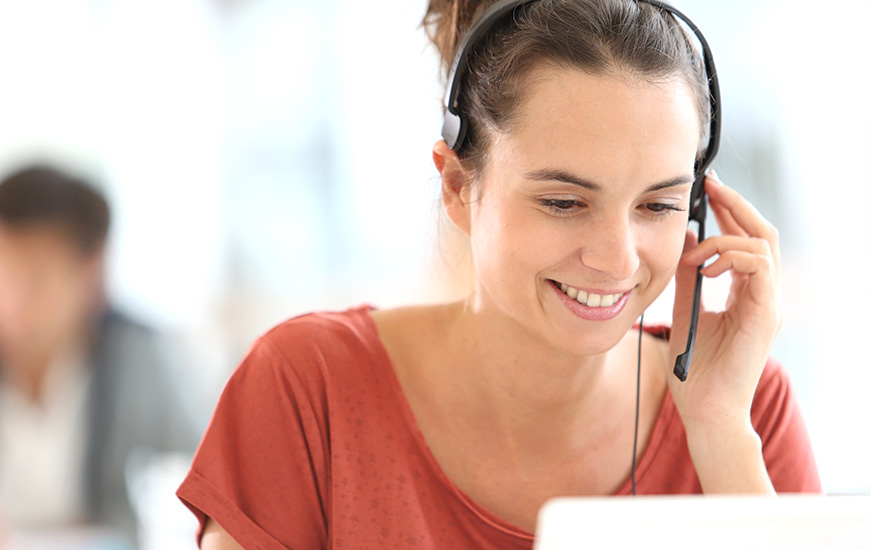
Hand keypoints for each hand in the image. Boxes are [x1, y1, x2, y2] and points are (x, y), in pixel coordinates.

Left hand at [668, 171, 781, 433]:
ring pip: (762, 246)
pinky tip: (705, 269)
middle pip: (761, 235)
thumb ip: (687, 278)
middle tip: (709, 185)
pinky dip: (731, 258)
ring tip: (697, 253)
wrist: (706, 410)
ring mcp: (769, 304)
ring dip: (726, 238)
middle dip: (735, 206)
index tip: (706, 190)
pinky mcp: (766, 314)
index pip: (745, 241)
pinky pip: (759, 267)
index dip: (729, 212)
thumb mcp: (683, 311)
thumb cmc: (695, 370)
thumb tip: (686, 240)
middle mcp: (763, 295)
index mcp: (746, 294)